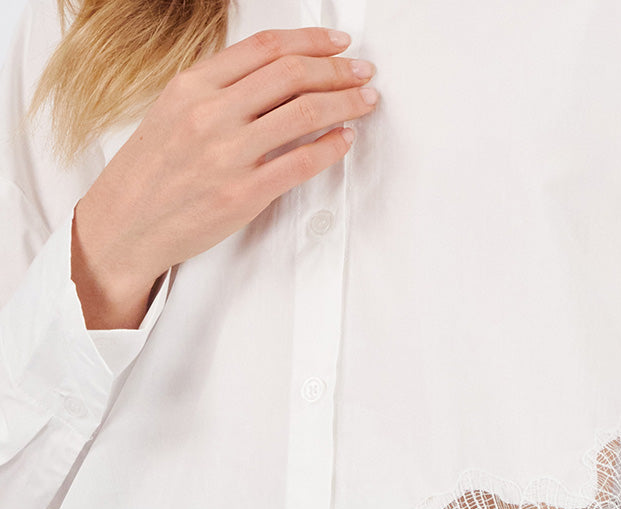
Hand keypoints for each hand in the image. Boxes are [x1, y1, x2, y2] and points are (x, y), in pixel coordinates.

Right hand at [72, 26, 378, 316]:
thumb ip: (219, 91)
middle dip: (337, 70)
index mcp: (193, 85)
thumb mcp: (173, 112)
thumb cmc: (151, 172)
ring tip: (365, 102)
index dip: (311, 41)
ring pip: (304, 113)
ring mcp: (228, 154)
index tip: (338, 44)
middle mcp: (211, 113)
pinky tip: (344, 140)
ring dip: (345, 104)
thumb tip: (275, 77)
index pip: (265, 48)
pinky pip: (301, 163)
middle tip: (363, 72)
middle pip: (291, 74)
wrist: (125, 225)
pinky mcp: (244, 194)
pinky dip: (331, 147)